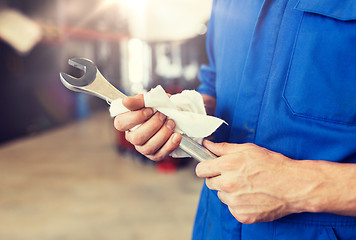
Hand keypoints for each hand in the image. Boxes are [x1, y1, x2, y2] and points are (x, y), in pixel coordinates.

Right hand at [113, 94, 181, 160]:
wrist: (171, 116)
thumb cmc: (156, 108)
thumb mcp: (148, 101)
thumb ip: (138, 100)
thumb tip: (126, 101)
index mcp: (126, 123)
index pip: (121, 123)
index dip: (135, 117)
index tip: (149, 109)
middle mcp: (132, 137)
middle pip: (136, 138)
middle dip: (153, 125)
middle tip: (163, 115)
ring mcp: (143, 148)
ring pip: (148, 148)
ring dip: (162, 134)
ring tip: (171, 123)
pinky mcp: (155, 155)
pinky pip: (160, 154)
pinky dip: (170, 145)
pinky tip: (176, 136)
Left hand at [195, 140, 318, 223]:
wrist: (294, 185)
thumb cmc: (273, 165)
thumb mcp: (248, 149)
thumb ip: (223, 148)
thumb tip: (207, 144)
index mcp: (227, 166)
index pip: (200, 170)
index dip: (206, 168)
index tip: (210, 168)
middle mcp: (228, 184)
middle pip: (210, 184)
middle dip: (219, 179)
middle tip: (235, 176)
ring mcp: (235, 201)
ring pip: (222, 196)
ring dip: (229, 192)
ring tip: (247, 186)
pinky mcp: (242, 215)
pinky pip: (232, 208)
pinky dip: (239, 204)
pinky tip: (252, 196)